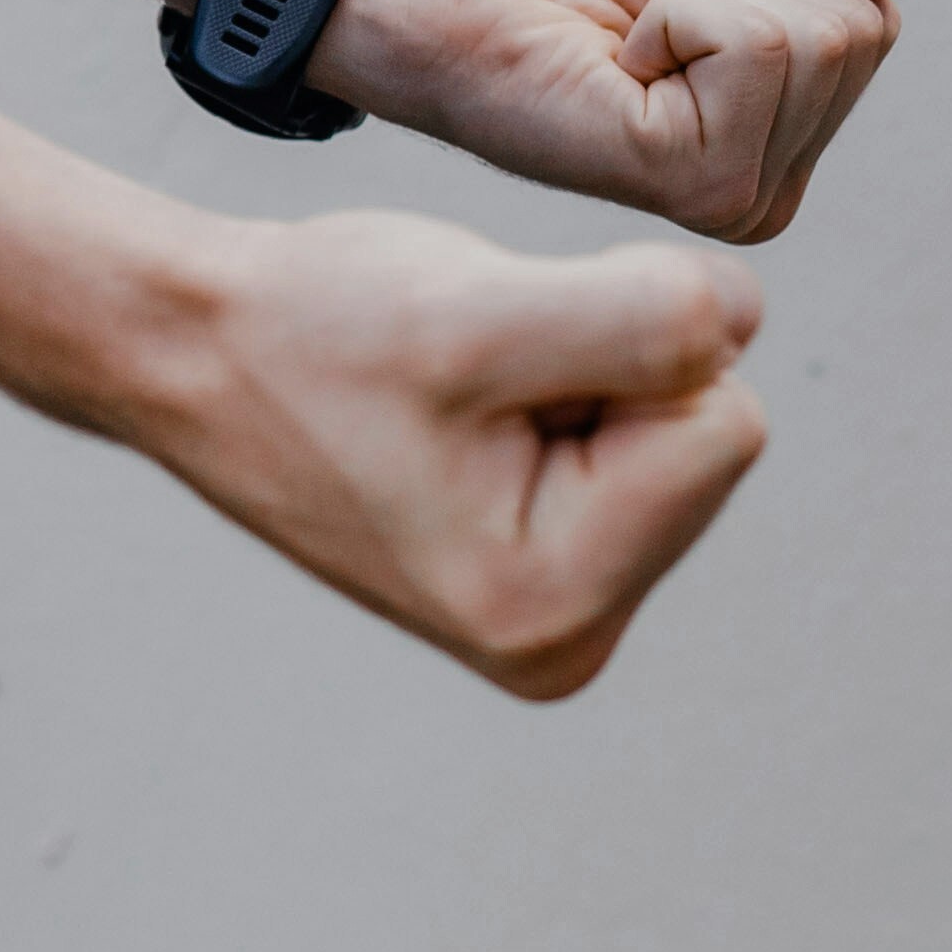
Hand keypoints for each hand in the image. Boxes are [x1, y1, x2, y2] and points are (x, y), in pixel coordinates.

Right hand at [123, 208, 772, 698]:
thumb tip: (746, 325)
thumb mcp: (479, 312)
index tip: (495, 364)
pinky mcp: (558, 568)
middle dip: (609, 369)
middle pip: (712, 434)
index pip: (727, 426)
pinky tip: (469, 405)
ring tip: (461, 390)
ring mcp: (565, 613)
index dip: (626, 350)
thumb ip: (648, 320)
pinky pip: (640, 434)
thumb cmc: (316, 330)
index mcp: (555, 609)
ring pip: (679, 425)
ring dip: (584, 372)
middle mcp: (569, 639)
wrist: (206, 351)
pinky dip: (570, 385)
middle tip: (472, 375)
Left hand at [319, 0, 914, 241]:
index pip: (877, 16)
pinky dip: (681, 15)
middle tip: (659, 14)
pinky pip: (753, 45)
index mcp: (795, 134)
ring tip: (639, 37)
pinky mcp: (698, 183)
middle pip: (858, 28)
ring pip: (814, 34)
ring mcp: (743, 194)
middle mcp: (778, 184)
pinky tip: (625, 63)